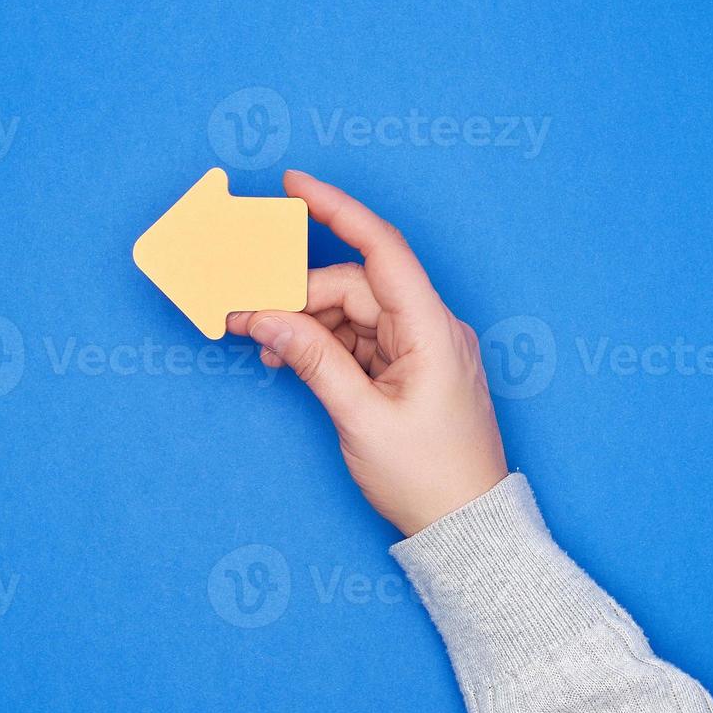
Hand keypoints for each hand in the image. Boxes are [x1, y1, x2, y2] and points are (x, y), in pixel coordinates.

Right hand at [227, 170, 507, 535]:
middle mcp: (432, 328)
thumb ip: (312, 362)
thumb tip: (265, 319)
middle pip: (354, 286)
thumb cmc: (427, 479)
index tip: (294, 184)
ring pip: (353, 313)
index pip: (381, 248)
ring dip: (308, 326)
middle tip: (246, 317)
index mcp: (432, 331)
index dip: (337, 209)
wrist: (466, 528)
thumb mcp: (359, 420)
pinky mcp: (412, 368)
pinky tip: (295, 363)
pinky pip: (362, 339)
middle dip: (298, 298)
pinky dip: (326, 346)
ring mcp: (424, 348)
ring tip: (269, 353)